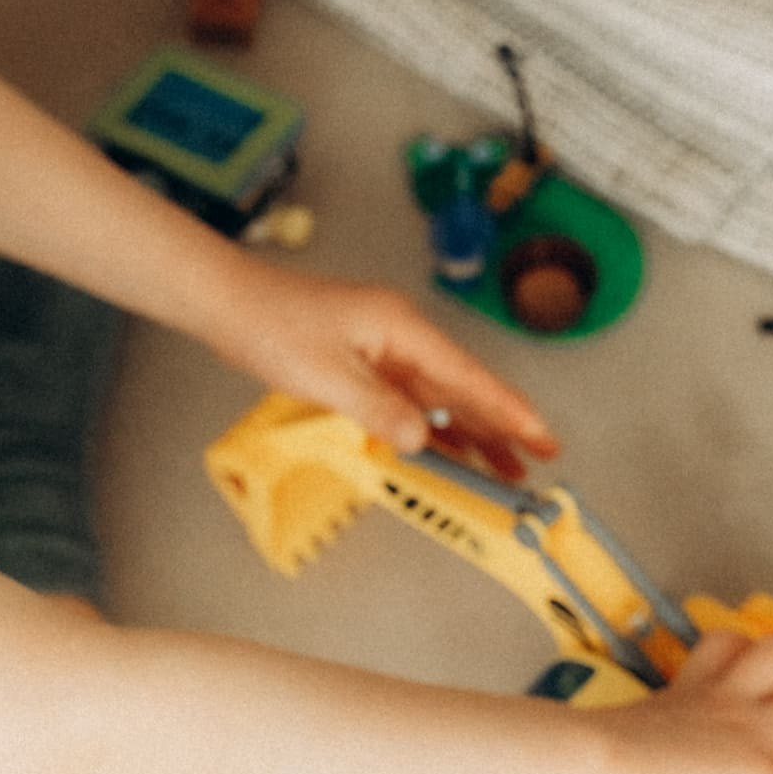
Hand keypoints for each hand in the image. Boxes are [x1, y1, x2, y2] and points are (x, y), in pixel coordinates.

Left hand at [208, 260, 557, 467]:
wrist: (229, 303)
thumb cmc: (273, 326)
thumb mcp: (328, 377)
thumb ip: (380, 410)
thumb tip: (421, 440)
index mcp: (402, 329)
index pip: (469, 377)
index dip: (509, 412)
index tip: (543, 437)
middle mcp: (401, 335)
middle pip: (461, 390)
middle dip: (499, 429)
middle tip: (533, 467)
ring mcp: (383, 348)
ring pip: (437, 399)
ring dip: (467, 434)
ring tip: (501, 470)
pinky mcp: (364, 361)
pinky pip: (408, 400)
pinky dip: (428, 428)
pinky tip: (442, 451)